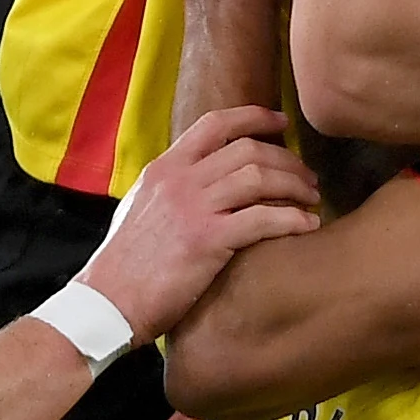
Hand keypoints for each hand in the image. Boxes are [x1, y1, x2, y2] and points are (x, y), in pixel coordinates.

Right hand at [80, 105, 322, 336]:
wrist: (107, 302)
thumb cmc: (125, 264)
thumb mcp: (141, 208)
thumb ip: (171, 189)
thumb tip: (199, 180)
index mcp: (164, 168)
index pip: (215, 124)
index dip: (254, 117)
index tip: (282, 123)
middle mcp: (180, 180)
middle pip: (248, 150)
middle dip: (287, 159)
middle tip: (307, 176)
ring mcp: (193, 209)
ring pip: (260, 178)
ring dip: (295, 186)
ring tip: (312, 198)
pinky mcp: (207, 241)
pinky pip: (262, 219)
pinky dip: (292, 219)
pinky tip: (307, 225)